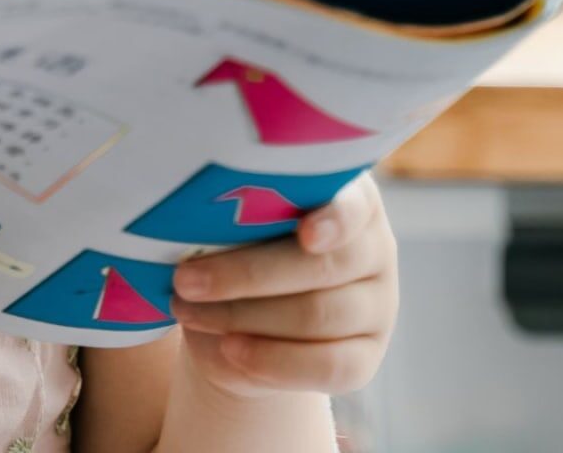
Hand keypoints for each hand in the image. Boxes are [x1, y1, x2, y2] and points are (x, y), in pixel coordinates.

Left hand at [165, 172, 398, 399]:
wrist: (250, 309)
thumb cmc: (240, 237)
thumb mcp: (241, 215)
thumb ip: (240, 210)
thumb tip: (197, 214)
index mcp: (349, 196)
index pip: (353, 206)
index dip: (333, 220)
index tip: (304, 233)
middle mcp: (374, 248)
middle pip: (320, 267)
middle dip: (245, 275)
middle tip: (185, 279)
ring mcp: (377, 305)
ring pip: (318, 316)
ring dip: (244, 316)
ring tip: (189, 310)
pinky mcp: (368, 356)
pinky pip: (330, 367)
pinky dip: (274, 360)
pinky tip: (230, 349)